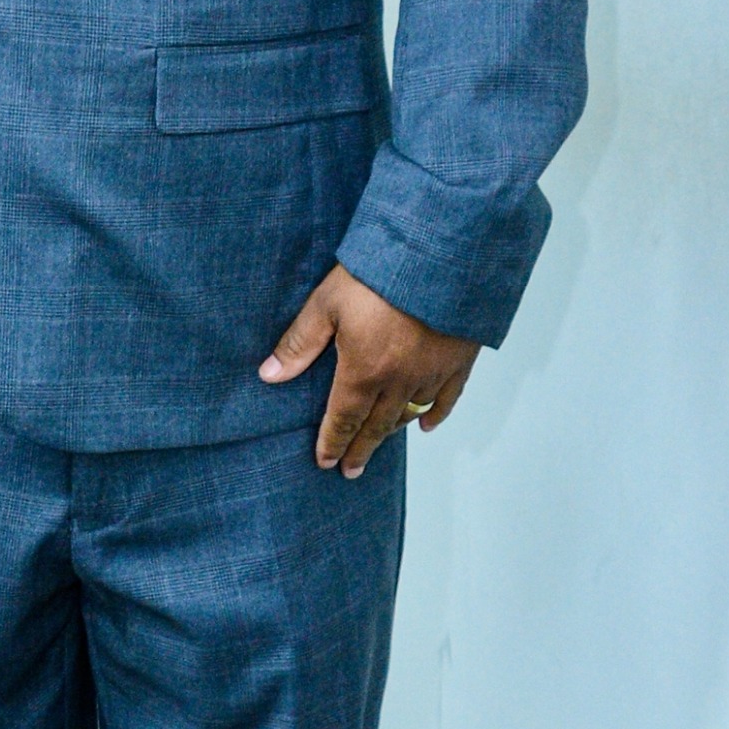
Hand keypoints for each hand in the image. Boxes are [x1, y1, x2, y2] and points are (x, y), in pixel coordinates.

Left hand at [260, 263, 479, 475]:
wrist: (440, 257)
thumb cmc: (378, 275)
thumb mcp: (326, 303)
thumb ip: (299, 343)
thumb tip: (268, 375)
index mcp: (363, 372)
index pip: (344, 419)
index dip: (333, 443)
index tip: (325, 463)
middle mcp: (398, 382)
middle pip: (376, 427)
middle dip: (359, 450)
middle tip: (350, 471)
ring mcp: (432, 373)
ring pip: (408, 415)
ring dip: (390, 433)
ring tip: (377, 445)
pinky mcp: (459, 359)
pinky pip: (448, 398)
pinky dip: (436, 415)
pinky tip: (425, 427)